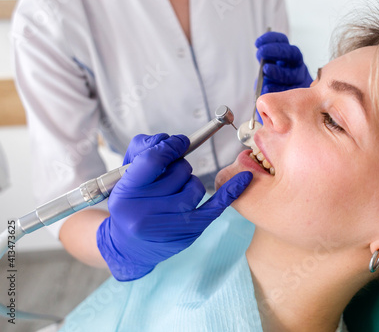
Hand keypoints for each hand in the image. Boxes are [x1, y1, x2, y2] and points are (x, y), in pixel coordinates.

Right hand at [96, 134, 252, 280]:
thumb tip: (173, 140)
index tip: (180, 142)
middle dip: (178, 166)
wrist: (127, 247)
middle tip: (168, 175)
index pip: (155, 159)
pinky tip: (245, 179)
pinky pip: (215, 208)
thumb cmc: (127, 202)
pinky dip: (230, 192)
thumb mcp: (124, 173)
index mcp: (126, 192)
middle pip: (179, 171)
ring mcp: (169, 225)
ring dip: (188, 182)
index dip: (172, 145)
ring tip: (173, 191)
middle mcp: (145, 212)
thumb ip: (144, 149)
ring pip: (195, 186)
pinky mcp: (188, 233)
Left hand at [255, 31, 312, 93]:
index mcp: (289, 55)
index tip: (257, 43)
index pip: (283, 41)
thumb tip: (263, 66)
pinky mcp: (299, 96)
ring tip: (266, 70)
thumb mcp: (267, 71)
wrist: (288, 102)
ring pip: (292, 73)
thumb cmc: (274, 83)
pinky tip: (267, 89)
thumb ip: (265, 65)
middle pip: (291, 54)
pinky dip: (276, 89)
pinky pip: (289, 92)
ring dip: (278, 70)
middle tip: (261, 52)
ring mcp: (299, 81)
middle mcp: (297, 66)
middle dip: (275, 51)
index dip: (271, 39)